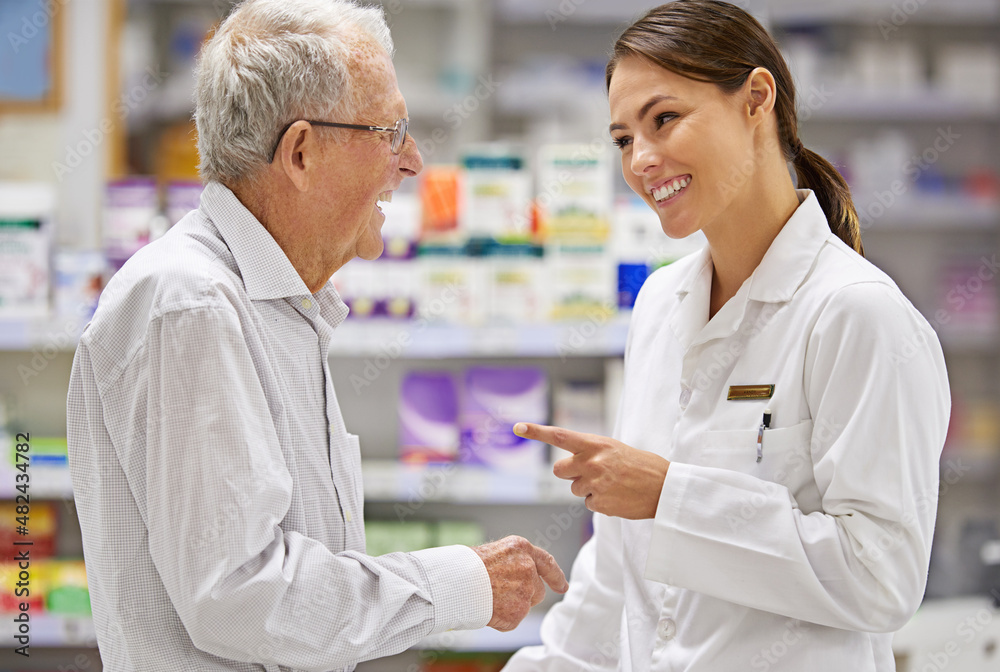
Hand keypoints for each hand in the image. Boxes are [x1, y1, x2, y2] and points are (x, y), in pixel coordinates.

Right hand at [471, 536, 567, 631]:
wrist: (455, 581)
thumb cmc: (467, 566)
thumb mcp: (495, 553)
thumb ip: (513, 564)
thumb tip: (520, 582)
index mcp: (522, 549)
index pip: (547, 563)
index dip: (556, 576)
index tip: (563, 587)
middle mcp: (529, 569)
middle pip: (538, 590)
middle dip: (525, 595)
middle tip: (499, 593)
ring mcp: (525, 591)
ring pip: (525, 606)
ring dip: (512, 607)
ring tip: (488, 598)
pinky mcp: (518, 612)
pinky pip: (512, 620)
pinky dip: (501, 620)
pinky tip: (487, 608)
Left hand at [514, 423, 668, 519]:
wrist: (663, 487)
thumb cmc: (639, 465)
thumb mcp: (613, 449)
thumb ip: (590, 452)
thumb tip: (569, 464)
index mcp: (594, 444)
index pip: (559, 435)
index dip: (536, 432)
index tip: (517, 427)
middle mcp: (591, 462)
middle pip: (559, 470)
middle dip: (571, 473)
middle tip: (593, 473)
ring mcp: (593, 483)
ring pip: (574, 489)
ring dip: (588, 488)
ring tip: (612, 485)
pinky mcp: (598, 503)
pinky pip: (587, 504)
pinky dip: (599, 502)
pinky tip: (616, 497)